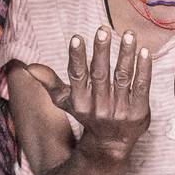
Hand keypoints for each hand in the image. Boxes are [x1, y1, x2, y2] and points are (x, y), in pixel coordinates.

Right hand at [26, 27, 151, 159]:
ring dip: (126, 54)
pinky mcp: (138, 111)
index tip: (76, 38)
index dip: (77, 57)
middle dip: (101, 51)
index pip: (78, 76)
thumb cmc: (88, 115)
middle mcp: (100, 106)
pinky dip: (144, 69)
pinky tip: (145, 52)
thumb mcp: (67, 102)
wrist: (111, 145)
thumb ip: (50, 83)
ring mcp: (120, 110)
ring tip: (128, 34)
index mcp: (81, 101)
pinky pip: (141, 87)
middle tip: (103, 30)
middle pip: (101, 74)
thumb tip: (29, 67)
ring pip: (123, 77)